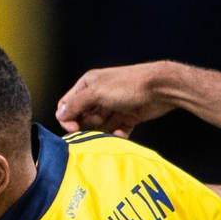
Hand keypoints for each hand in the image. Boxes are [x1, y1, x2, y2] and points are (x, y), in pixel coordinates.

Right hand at [55, 63, 178, 135]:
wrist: (161, 88)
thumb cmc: (129, 85)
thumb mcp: (97, 92)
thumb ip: (76, 104)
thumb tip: (59, 114)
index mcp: (88, 84)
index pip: (67, 105)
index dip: (67, 118)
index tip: (74, 129)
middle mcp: (99, 95)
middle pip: (82, 117)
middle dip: (88, 125)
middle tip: (99, 123)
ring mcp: (113, 107)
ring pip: (99, 127)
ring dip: (103, 131)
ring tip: (112, 128)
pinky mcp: (127, 117)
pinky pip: (116, 131)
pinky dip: (117, 134)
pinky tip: (122, 132)